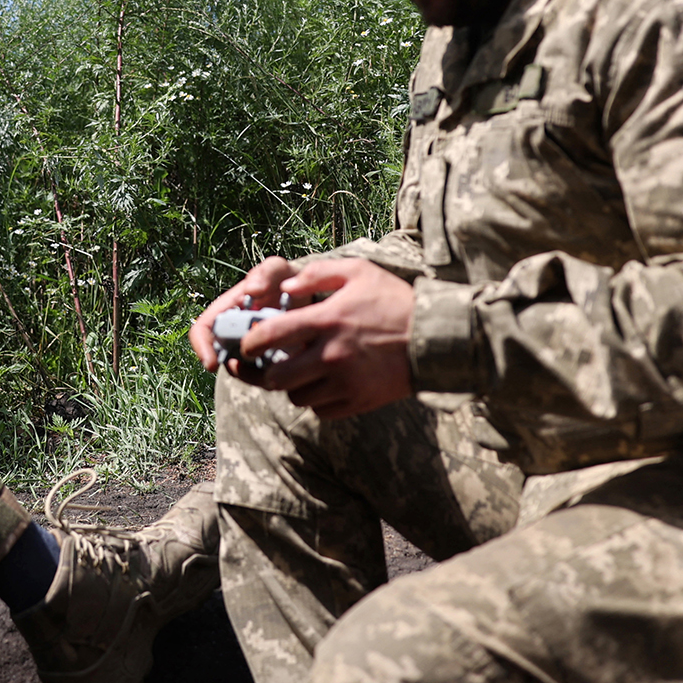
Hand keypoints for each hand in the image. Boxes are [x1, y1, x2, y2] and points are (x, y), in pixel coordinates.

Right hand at [190, 255, 296, 369]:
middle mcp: (232, 332)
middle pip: (223, 357)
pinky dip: (273, 375)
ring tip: (279, 363)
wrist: (309, 296)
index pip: (201, 331)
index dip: (201, 348)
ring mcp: (249, 349)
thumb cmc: (286, 280)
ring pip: (243, 372)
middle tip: (260, 363)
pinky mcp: (267, 363)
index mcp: (225, 310)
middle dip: (237, 365)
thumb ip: (267, 273)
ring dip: (256, 374)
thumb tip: (251, 290)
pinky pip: (263, 378)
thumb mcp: (278, 271)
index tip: (211, 364)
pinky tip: (291, 366)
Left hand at [193, 257, 415, 419]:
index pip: (271, 336)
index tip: (246, 343)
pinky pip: (321, 410)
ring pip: (296, 396)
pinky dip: (316, 400)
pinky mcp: (358, 402)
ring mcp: (345, 382)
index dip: (249, 342)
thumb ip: (318, 274)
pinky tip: (323, 384)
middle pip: (276, 377)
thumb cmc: (395, 300)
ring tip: (299, 372)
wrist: (437, 338)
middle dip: (264, 371)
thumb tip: (284, 288)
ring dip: (291, 386)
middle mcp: (331, 355)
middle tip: (265, 363)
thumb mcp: (359, 272)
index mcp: (327, 321)